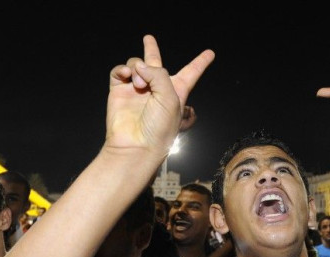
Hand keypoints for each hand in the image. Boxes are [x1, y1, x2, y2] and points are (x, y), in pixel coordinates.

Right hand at [104, 35, 214, 161]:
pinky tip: (127, 75)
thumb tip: (137, 66)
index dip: (201, 62)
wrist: (135, 145)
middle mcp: (157, 88)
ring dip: (138, 68)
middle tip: (149, 38)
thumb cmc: (159, 127)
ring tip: (139, 83)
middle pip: (155, 63)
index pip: (192, 72)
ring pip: (136, 64)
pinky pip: (119, 71)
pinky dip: (122, 69)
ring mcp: (137, 89)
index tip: (210, 53)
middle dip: (151, 49)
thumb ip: (158, 73)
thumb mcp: (170, 98)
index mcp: (177, 91)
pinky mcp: (119, 91)